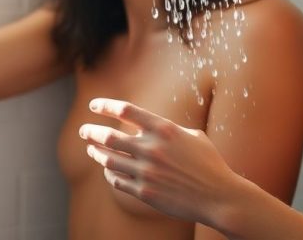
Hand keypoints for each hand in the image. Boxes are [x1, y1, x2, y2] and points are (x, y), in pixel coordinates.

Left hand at [79, 98, 240, 228]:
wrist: (218, 196)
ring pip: (108, 159)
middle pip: (108, 136)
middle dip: (91, 131)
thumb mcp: (193, 136)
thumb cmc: (209, 163)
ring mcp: (146, 172)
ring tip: (91, 149)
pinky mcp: (144, 192)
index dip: (105, 106)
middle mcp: (152, 148)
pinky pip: (116, 180)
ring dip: (96, 152)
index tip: (93, 106)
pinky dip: (109, 173)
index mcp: (164, 129)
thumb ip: (168, 130)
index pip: (126, 111)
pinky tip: (108, 169)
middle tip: (84, 131)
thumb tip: (148, 127)